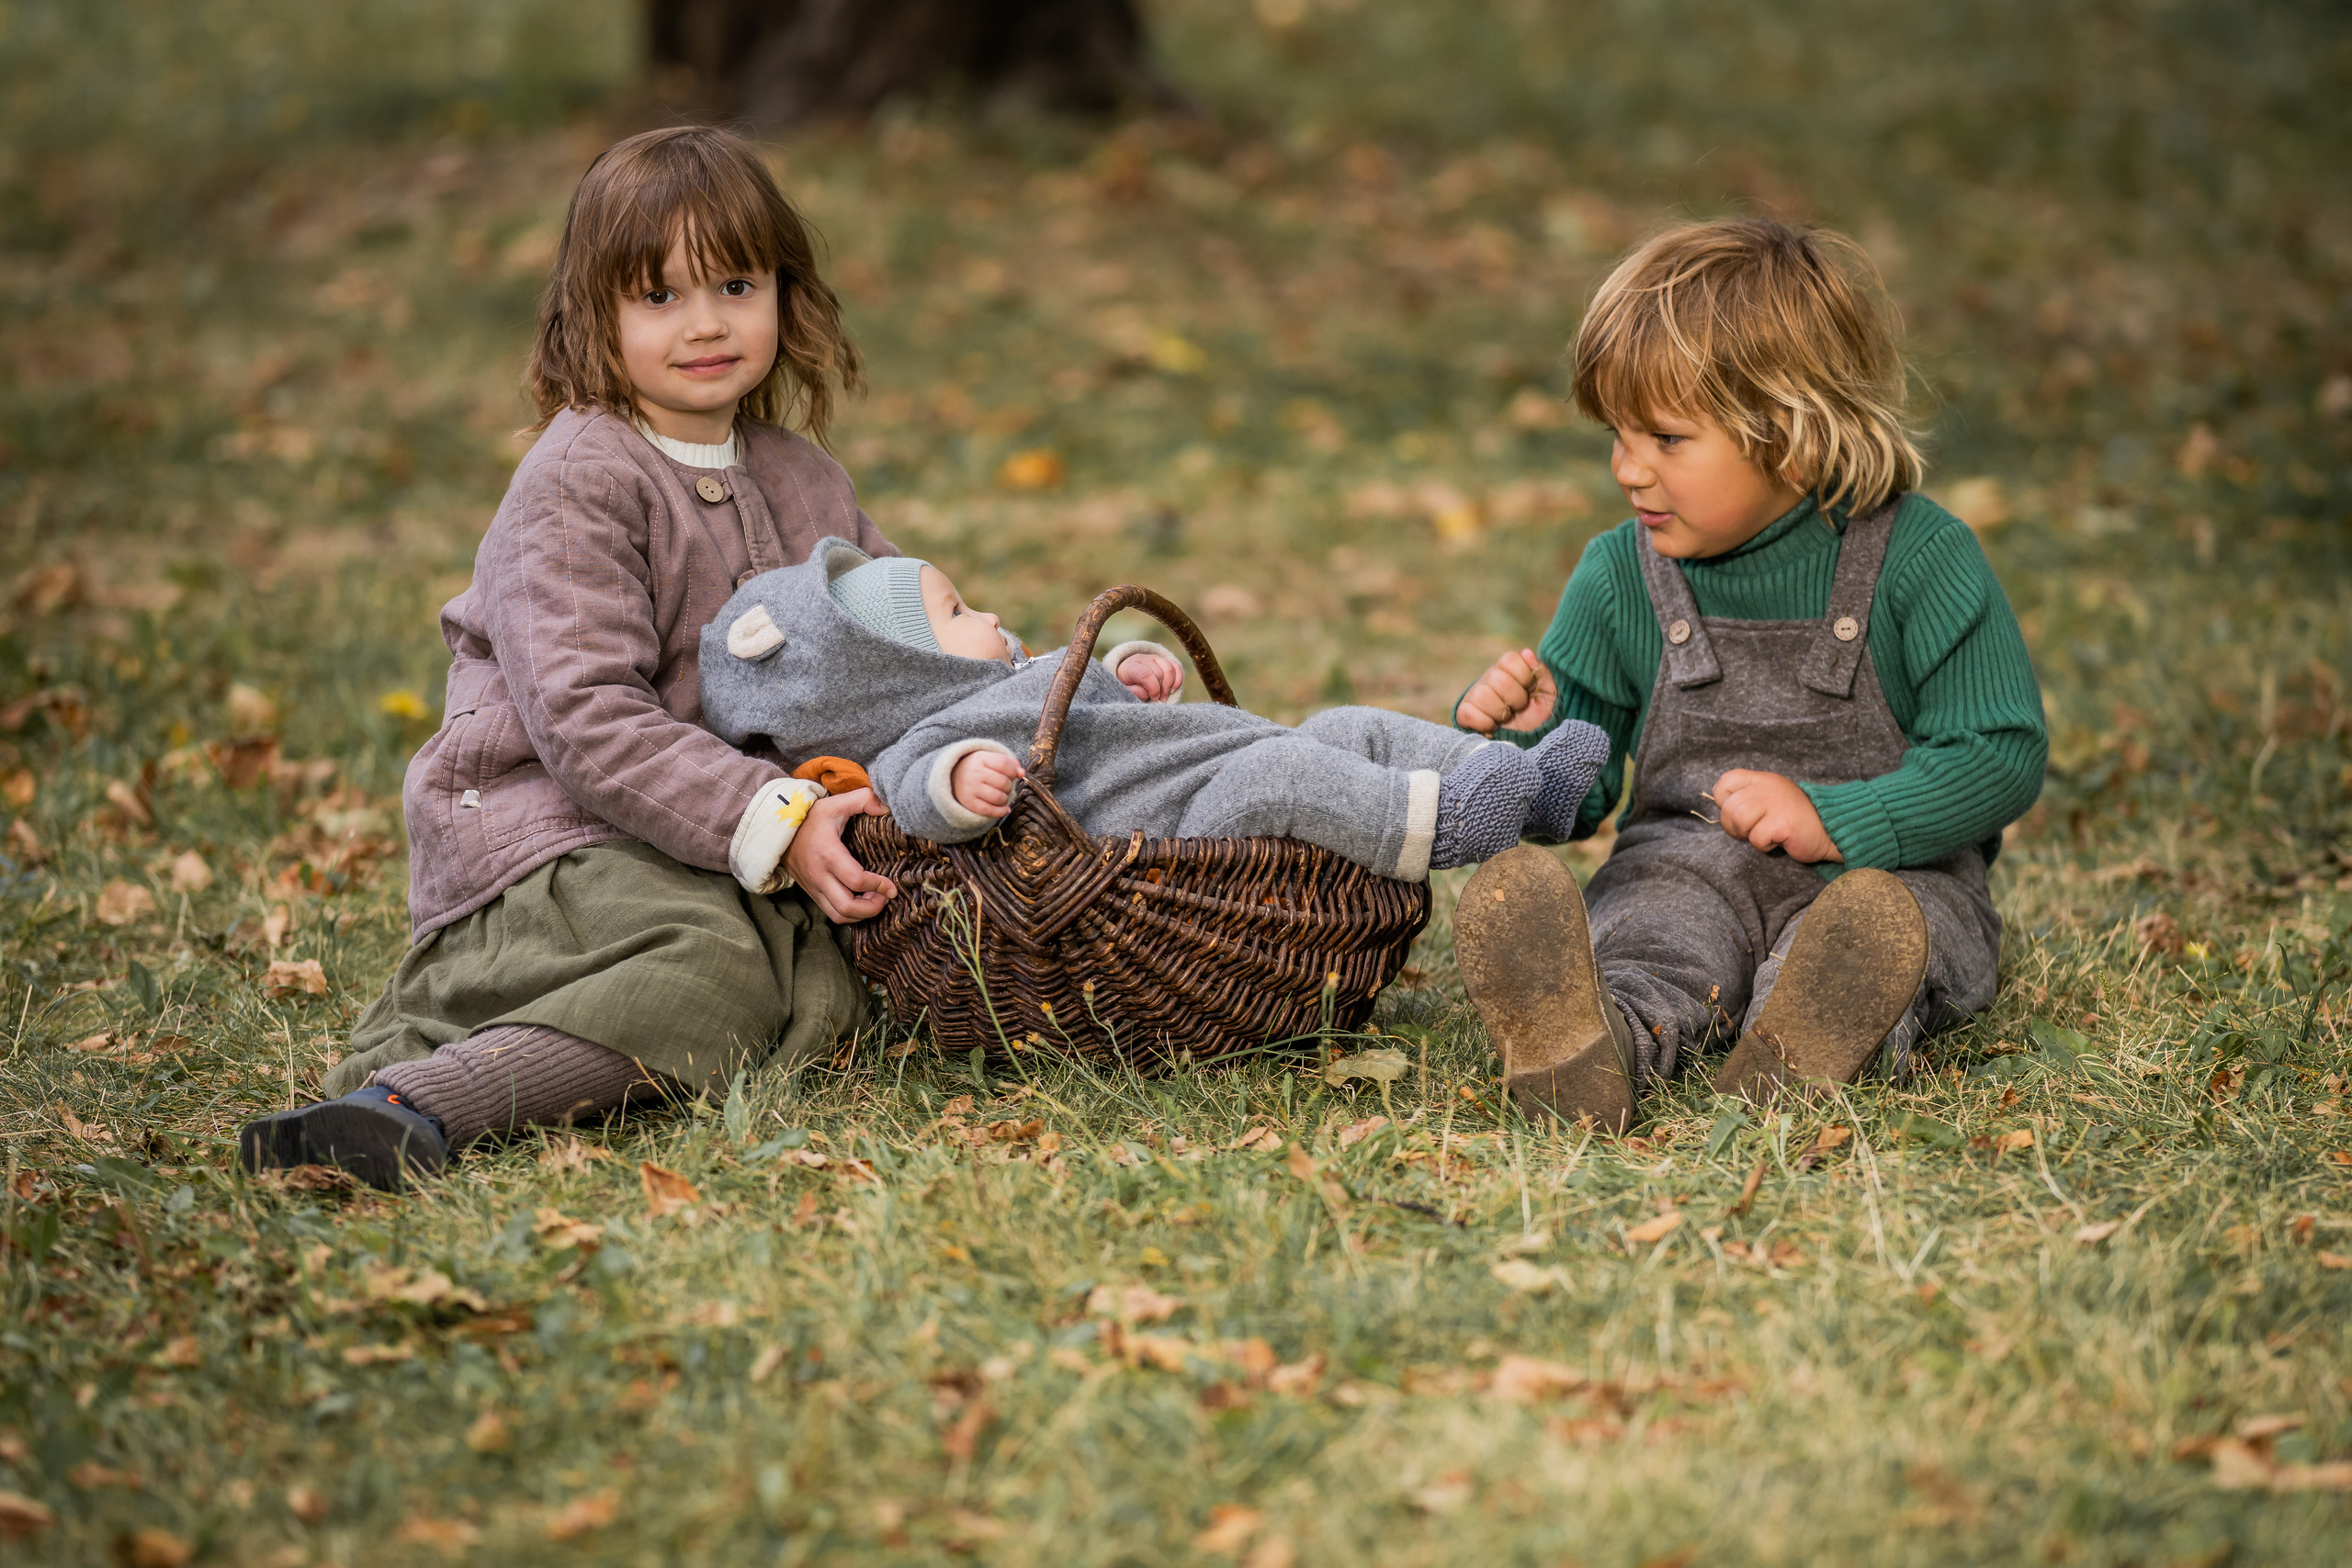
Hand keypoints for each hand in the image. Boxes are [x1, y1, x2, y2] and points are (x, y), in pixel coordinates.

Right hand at [784, 787, 896, 921]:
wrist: (776, 829)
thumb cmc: (809, 817)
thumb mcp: (835, 803)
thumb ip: (863, 799)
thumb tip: (886, 806)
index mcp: (828, 854)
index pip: (856, 880)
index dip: (878, 886)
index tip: (891, 886)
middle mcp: (819, 875)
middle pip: (846, 907)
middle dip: (871, 908)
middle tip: (885, 898)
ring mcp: (813, 886)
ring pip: (837, 915)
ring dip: (860, 914)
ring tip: (874, 901)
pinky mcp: (811, 892)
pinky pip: (830, 912)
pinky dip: (848, 914)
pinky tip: (860, 902)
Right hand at [951, 750, 1023, 816]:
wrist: (953, 776)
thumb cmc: (979, 767)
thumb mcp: (990, 759)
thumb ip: (1009, 763)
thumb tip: (1022, 773)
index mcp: (980, 758)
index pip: (1004, 764)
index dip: (1013, 771)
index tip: (1012, 774)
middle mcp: (974, 773)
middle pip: (1003, 782)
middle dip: (1009, 786)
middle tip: (1004, 786)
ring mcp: (970, 788)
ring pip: (999, 798)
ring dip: (1005, 799)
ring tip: (1002, 796)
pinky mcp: (968, 802)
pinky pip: (989, 811)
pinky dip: (1001, 812)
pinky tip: (1005, 809)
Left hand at [1115, 651, 1183, 702]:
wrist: (1126, 676)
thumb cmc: (1126, 686)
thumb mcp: (1124, 691)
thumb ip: (1133, 693)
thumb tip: (1146, 693)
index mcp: (1131, 666)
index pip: (1146, 674)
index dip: (1153, 689)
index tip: (1154, 698)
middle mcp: (1143, 659)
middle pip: (1159, 673)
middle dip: (1162, 689)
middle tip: (1159, 699)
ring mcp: (1155, 658)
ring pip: (1170, 669)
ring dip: (1171, 685)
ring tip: (1165, 695)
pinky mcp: (1164, 660)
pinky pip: (1176, 667)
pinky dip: (1177, 680)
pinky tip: (1172, 689)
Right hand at [1454, 648, 1556, 734]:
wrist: (1526, 741)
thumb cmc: (1536, 715)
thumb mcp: (1548, 695)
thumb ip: (1541, 673)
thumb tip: (1526, 653)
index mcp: (1507, 669)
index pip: (1510, 659)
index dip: (1523, 677)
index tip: (1529, 690)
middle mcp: (1489, 678)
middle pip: (1498, 679)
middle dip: (1515, 699)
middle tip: (1517, 708)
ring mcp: (1474, 694)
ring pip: (1482, 695)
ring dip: (1500, 712)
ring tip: (1505, 718)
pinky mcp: (1463, 713)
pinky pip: (1468, 713)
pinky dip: (1484, 723)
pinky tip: (1492, 726)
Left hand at [1711, 770, 1841, 862]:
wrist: (1829, 829)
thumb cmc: (1795, 818)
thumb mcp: (1770, 799)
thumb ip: (1748, 798)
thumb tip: (1722, 809)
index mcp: (1761, 779)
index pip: (1725, 781)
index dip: (1723, 801)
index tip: (1738, 813)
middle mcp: (1766, 787)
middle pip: (1728, 806)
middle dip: (1732, 826)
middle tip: (1750, 831)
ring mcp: (1775, 803)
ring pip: (1738, 819)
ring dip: (1747, 835)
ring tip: (1762, 835)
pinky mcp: (1783, 822)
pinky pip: (1756, 838)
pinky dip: (1763, 846)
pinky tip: (1778, 841)